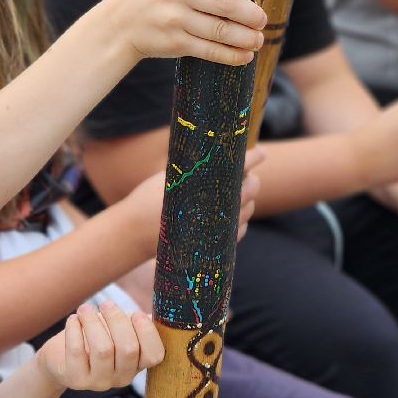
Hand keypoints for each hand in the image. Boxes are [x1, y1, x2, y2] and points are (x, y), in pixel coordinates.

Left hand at [36, 301, 164, 390]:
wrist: (62, 357)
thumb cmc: (99, 336)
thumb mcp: (121, 329)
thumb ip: (139, 323)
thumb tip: (157, 312)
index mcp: (138, 364)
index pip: (154, 355)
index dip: (147, 332)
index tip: (135, 313)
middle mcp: (122, 377)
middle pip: (128, 348)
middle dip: (117, 320)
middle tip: (106, 303)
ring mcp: (99, 382)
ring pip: (103, 349)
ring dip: (93, 322)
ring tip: (85, 308)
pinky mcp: (76, 379)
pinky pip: (77, 352)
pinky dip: (75, 330)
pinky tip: (73, 319)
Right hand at [110, 0, 266, 65]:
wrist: (116, 26)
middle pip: (226, 3)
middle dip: (251, 14)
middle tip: (263, 19)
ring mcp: (175, 19)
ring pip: (222, 30)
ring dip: (246, 37)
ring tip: (258, 39)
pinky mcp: (176, 43)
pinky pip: (211, 50)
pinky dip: (232, 55)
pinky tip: (245, 55)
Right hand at [123, 147, 264, 255]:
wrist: (135, 233)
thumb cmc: (148, 199)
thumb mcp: (172, 175)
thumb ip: (195, 167)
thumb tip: (212, 156)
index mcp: (208, 183)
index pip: (241, 165)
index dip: (254, 156)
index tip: (261, 152)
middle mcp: (219, 205)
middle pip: (250, 188)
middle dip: (251, 179)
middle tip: (247, 174)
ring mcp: (221, 227)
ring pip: (248, 209)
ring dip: (247, 200)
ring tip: (238, 194)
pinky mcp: (217, 245)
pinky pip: (239, 230)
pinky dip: (240, 221)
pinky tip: (233, 216)